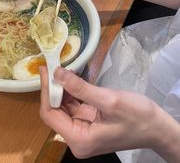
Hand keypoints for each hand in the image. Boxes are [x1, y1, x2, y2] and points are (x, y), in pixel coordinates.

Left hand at [40, 67, 179, 160]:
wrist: (158, 127)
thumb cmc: (137, 116)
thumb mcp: (108, 100)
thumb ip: (80, 88)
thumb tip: (57, 73)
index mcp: (79, 139)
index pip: (50, 114)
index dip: (45, 91)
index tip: (45, 70)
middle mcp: (77, 137)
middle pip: (55, 110)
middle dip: (53, 87)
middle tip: (51, 65)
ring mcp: (83, 129)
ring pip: (64, 106)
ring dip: (62, 87)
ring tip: (60, 68)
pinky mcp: (89, 121)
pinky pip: (75, 105)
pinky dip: (72, 90)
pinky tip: (71, 77)